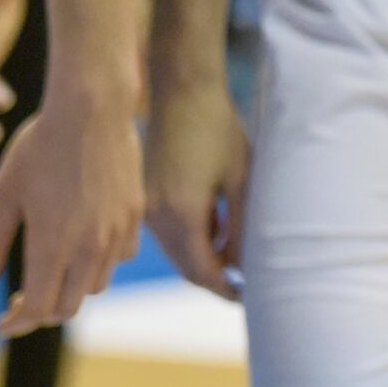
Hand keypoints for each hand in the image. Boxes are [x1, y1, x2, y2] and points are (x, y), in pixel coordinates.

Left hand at [0, 79, 144, 335]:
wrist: (92, 110)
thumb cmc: (39, 148)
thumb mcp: (3, 195)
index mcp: (52, 246)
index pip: (38, 310)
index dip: (17, 324)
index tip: (2, 324)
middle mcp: (89, 248)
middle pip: (68, 306)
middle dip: (42, 312)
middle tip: (21, 300)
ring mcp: (116, 233)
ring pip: (95, 286)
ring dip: (70, 290)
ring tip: (52, 272)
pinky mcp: (134, 217)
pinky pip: (119, 258)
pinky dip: (100, 264)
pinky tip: (84, 245)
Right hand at [141, 70, 251, 300]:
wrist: (181, 91)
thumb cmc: (219, 129)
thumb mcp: (241, 179)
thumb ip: (241, 226)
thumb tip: (241, 266)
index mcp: (182, 212)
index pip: (202, 270)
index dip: (225, 287)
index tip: (246, 295)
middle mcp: (155, 215)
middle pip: (186, 266)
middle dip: (214, 278)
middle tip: (242, 285)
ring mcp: (143, 207)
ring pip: (175, 251)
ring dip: (201, 258)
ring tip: (233, 252)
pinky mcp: (141, 196)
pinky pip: (166, 233)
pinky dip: (189, 239)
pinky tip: (214, 224)